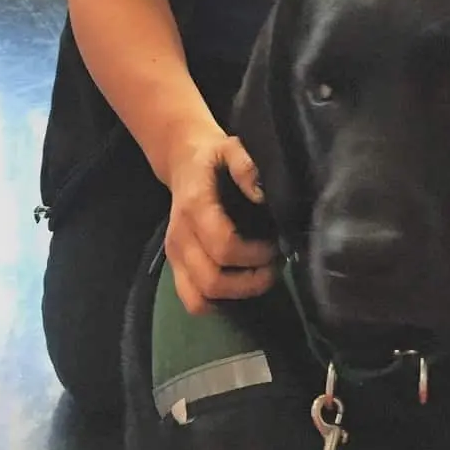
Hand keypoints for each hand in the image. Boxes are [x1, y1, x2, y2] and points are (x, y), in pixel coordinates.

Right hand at [166, 132, 276, 313]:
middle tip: (273, 267)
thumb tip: (260, 194)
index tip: (275, 247)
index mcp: (194, 207)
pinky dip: (216, 302)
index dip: (254, 255)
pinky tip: (238, 284)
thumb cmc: (213, 156)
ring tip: (258, 277)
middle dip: (249, 282)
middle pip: (211, 280)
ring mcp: (174, 254)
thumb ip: (245, 166)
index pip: (223, 245)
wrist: (183, 161)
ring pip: (199, 297)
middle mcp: (180, 236)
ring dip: (235, 295)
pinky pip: (191, 300)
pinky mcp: (174, 265)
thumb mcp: (231, 147)